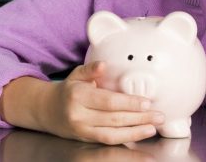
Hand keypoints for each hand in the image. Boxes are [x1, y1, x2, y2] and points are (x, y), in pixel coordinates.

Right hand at [42, 61, 163, 145]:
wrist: (47, 110)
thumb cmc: (68, 90)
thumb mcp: (76, 75)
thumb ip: (91, 69)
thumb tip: (103, 65)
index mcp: (78, 95)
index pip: (108, 101)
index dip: (128, 103)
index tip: (147, 102)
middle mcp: (79, 115)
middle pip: (113, 119)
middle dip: (139, 118)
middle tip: (158, 116)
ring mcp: (82, 129)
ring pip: (112, 134)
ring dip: (136, 132)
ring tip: (153, 128)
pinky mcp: (85, 139)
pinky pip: (108, 141)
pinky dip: (126, 139)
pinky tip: (139, 134)